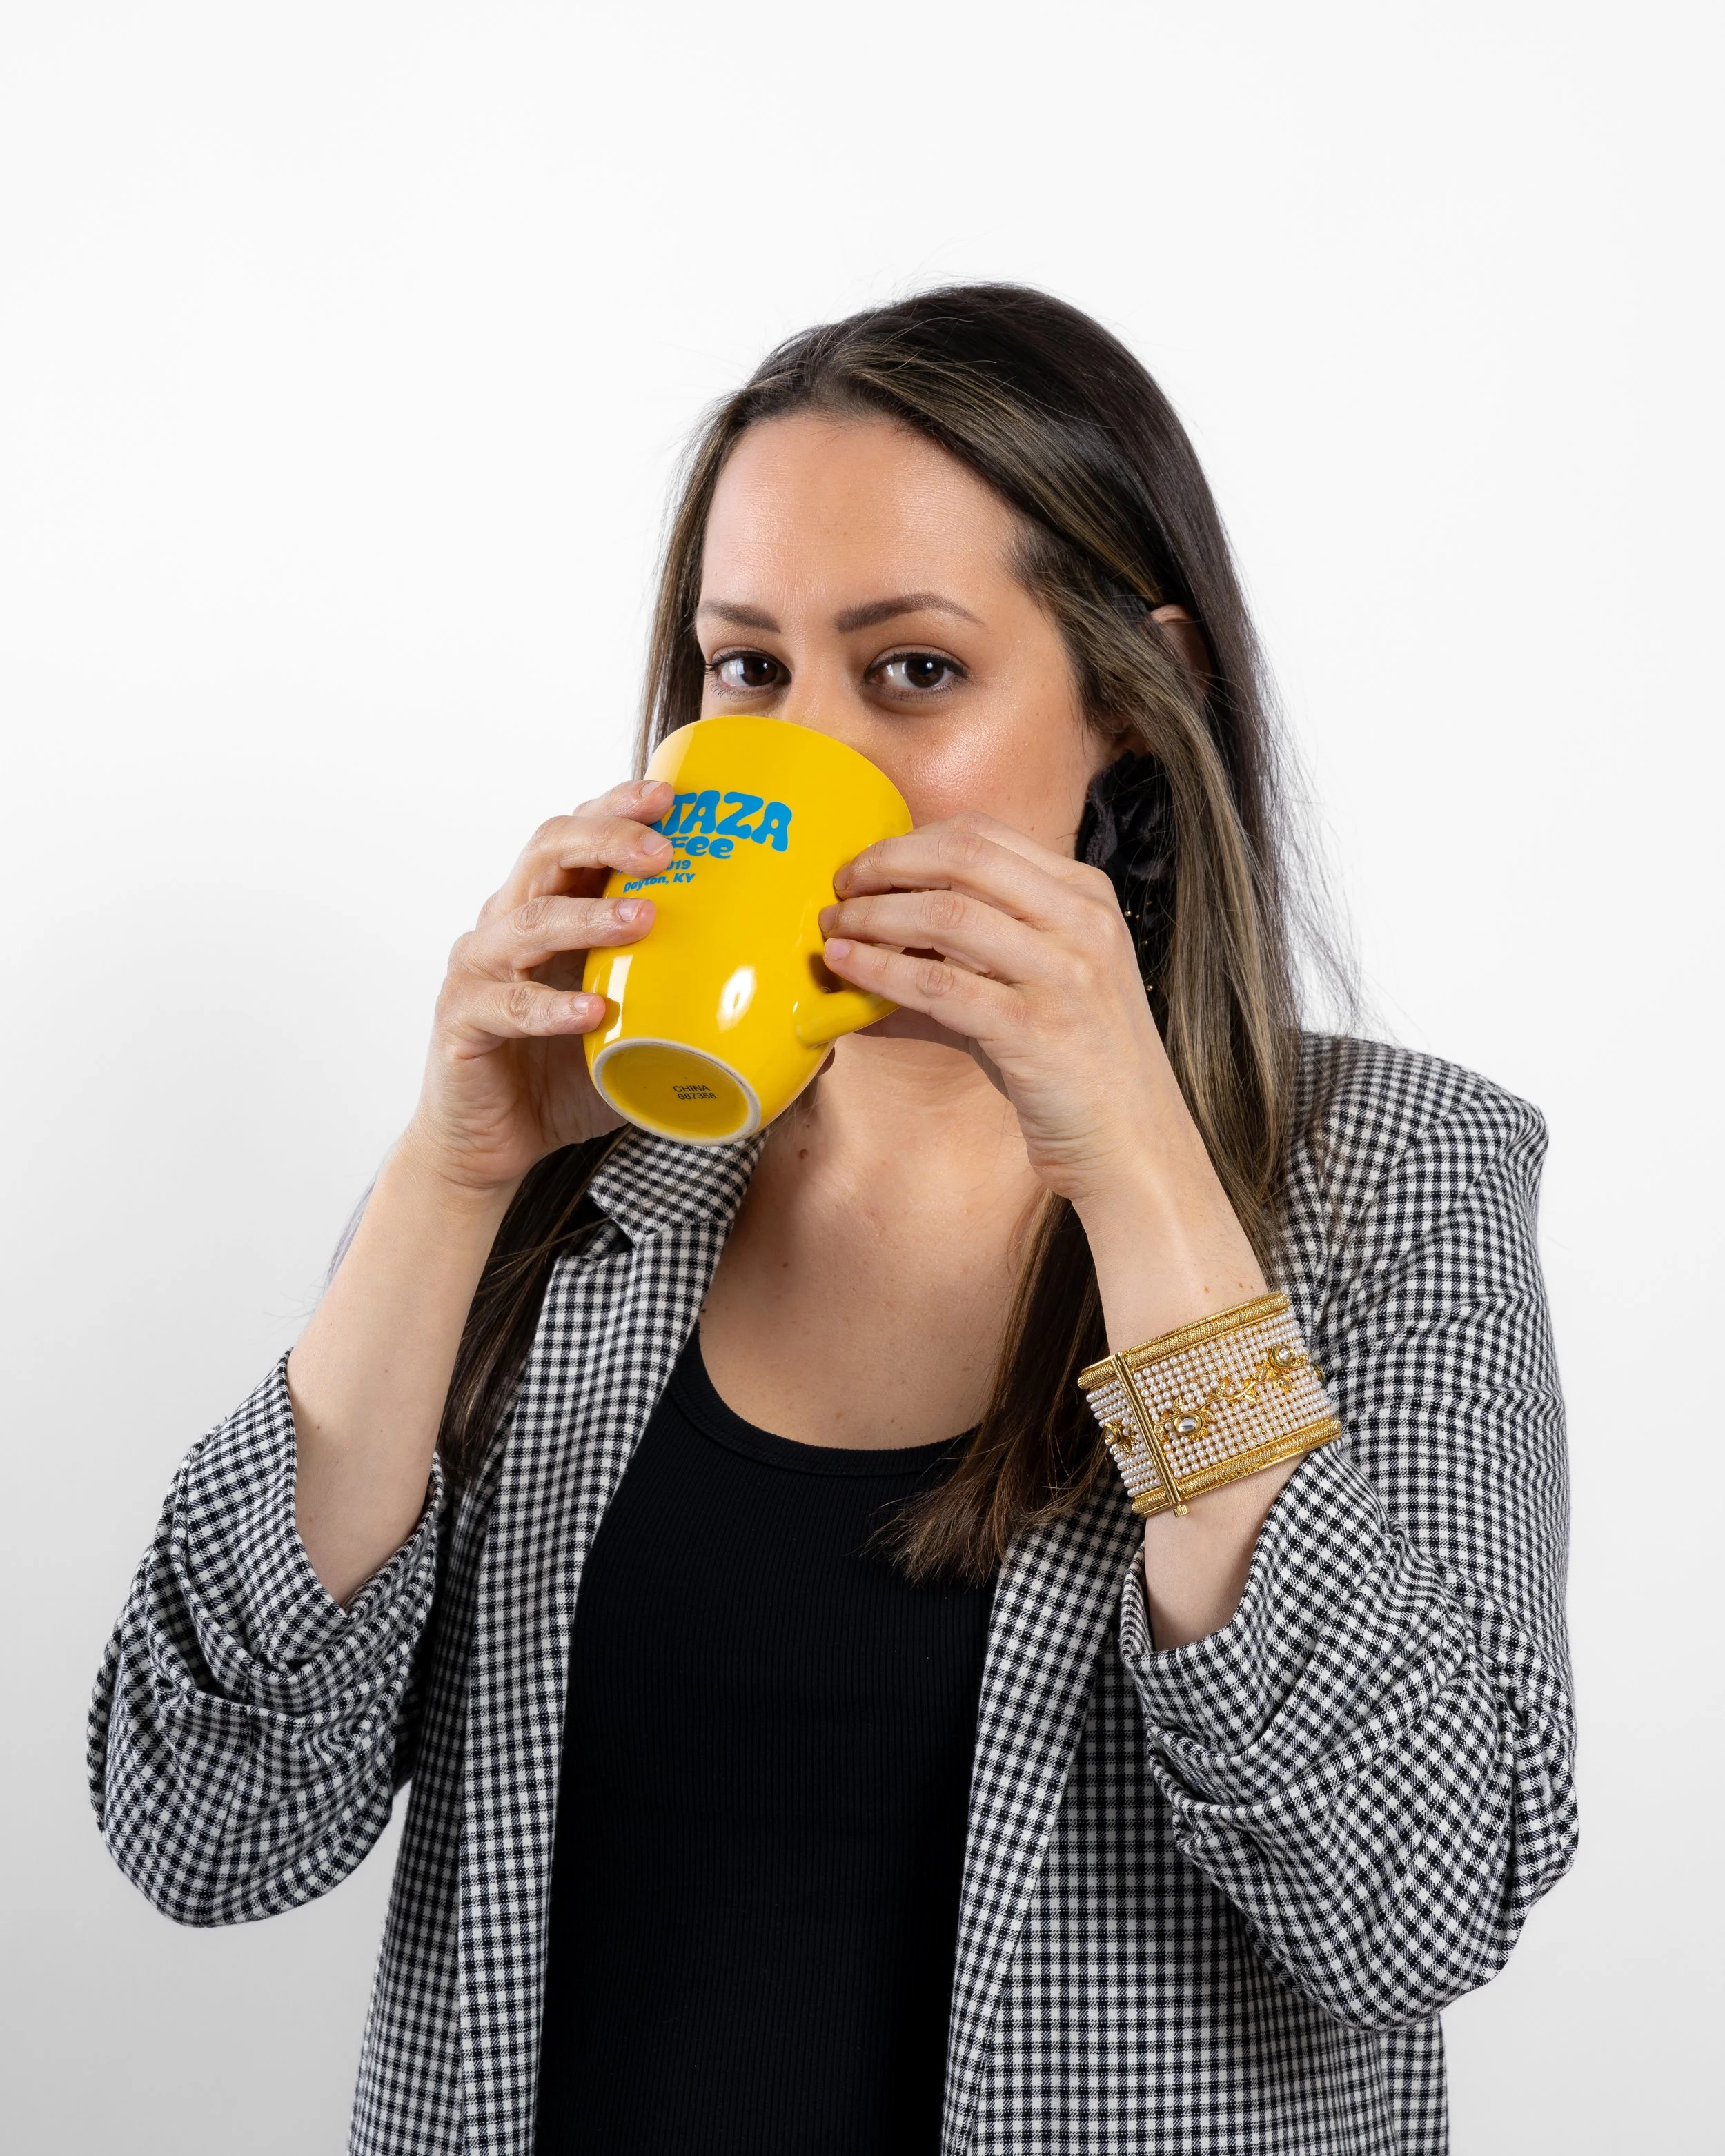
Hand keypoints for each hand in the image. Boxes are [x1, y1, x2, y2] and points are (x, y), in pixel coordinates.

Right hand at [402, 779, 673, 1195]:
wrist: (495, 1142)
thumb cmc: (570, 1073)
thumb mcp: (646, 1034)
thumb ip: (708, 1013)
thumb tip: (810, 1024)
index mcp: (553, 905)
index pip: (581, 832)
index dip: (620, 805)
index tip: (672, 795)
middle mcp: (510, 922)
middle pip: (548, 849)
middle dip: (608, 837)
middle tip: (662, 851)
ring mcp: (480, 968)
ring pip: (526, 918)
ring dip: (587, 914)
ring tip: (641, 919)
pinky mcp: (462, 1020)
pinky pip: (505, 1004)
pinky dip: (551, 1007)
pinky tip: (593, 1013)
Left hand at [818, 812, 1180, 1209]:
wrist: (1135, 1144)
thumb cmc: (1079, 1061)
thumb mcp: (1053, 973)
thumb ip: (996, 933)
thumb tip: (899, 908)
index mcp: (1086, 895)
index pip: (983, 836)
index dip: (910, 842)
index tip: (867, 864)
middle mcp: (1082, 922)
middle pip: (962, 857)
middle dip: (885, 864)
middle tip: (840, 887)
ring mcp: (1065, 974)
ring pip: (945, 916)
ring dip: (873, 917)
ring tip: (834, 929)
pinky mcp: (1037, 1030)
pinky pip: (939, 984)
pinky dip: (881, 970)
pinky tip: (847, 969)